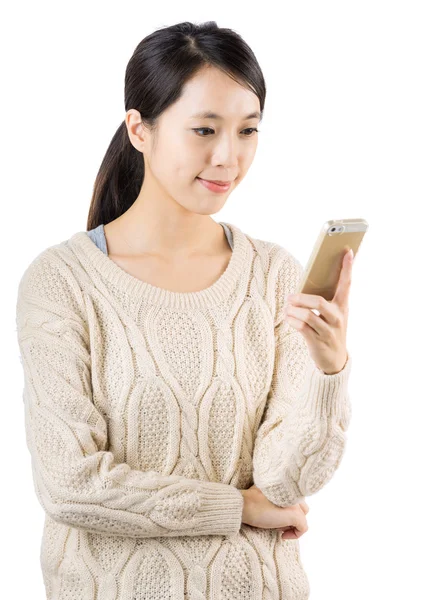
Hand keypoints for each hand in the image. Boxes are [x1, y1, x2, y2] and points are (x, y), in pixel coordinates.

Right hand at [240, 485, 308, 539]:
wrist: (244, 504)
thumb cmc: (250, 500)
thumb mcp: (265, 492)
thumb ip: (275, 494)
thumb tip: (277, 506)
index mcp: (286, 485)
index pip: (296, 499)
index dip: (288, 509)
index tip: (278, 516)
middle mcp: (293, 492)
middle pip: (302, 508)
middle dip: (292, 517)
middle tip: (278, 523)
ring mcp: (295, 503)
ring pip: (302, 518)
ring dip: (292, 525)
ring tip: (278, 528)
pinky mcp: (295, 514)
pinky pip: (303, 528)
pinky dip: (295, 534)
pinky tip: (282, 535)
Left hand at [284, 248, 353, 373]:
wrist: (335, 360)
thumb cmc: (330, 330)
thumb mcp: (333, 315)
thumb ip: (325, 300)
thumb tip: (305, 284)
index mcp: (343, 306)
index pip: (347, 284)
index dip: (347, 268)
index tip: (348, 252)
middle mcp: (338, 317)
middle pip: (318, 302)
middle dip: (301, 298)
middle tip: (290, 297)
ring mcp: (328, 330)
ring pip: (307, 316)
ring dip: (293, 310)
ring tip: (286, 308)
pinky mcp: (317, 341)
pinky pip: (301, 327)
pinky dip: (291, 321)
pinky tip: (288, 318)